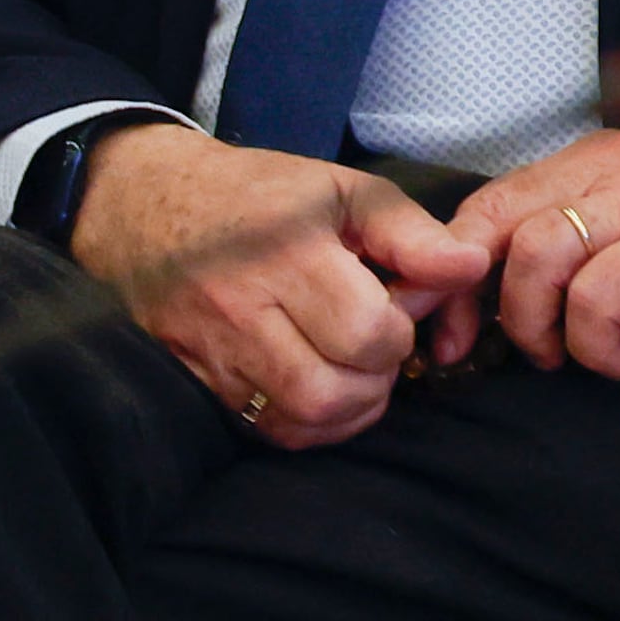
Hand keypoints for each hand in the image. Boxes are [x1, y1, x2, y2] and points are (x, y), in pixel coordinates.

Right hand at [71, 126, 480, 449]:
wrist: (149, 205)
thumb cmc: (263, 194)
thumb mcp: (346, 190)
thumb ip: (413, 233)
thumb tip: (470, 267)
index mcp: (288, 253)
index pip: (367, 332)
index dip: (401, 331)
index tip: (400, 305)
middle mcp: (243, 309)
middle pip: (334, 389)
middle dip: (379, 376)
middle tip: (382, 345)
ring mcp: (213, 352)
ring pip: (301, 419)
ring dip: (350, 407)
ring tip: (357, 368)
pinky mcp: (195, 380)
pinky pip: (266, 430)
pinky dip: (311, 423)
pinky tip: (324, 387)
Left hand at [443, 125, 619, 380]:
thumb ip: (554, 256)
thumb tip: (466, 298)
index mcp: (601, 159)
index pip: (492, 200)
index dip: (453, 268)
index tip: (450, 327)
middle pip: (501, 219)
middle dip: (477, 297)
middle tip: (487, 348)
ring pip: (540, 252)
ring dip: (537, 322)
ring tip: (567, 354)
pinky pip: (595, 296)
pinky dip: (592, 342)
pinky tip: (619, 360)